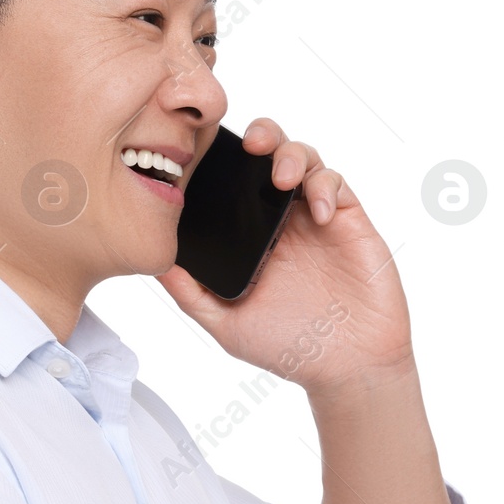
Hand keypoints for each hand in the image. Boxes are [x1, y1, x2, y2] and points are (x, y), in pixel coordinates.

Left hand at [155, 117, 412, 395]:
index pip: (235, 181)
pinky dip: (324, 187)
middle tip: (249, 146)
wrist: (347, 368)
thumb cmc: (288, 348)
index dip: (223, 159)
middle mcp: (283, 220)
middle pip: (271, 155)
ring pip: (305, 159)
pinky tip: (317, 213)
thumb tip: (154, 264)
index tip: (206, 156)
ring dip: (291, 155)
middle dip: (261, 136)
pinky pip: (337, 185)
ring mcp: (316, 218)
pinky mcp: (350, 222)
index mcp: (252, 235)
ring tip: (280, 177)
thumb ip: (192, 294)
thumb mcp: (227, 324)